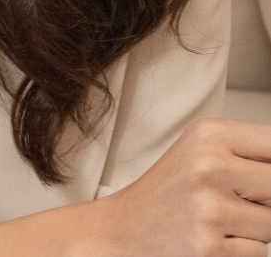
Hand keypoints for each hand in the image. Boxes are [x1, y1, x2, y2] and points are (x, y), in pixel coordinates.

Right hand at [87, 118, 270, 256]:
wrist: (124, 228)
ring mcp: (210, 209)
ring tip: (224, 221)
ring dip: (258, 230)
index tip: (265, 180)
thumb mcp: (201, 151)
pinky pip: (259, 253)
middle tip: (242, 200)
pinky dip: (243, 251)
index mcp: (209, 135)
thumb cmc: (168, 191)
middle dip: (267, 199)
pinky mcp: (210, 249)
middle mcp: (209, 166)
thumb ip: (249, 153)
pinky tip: (216, 239)